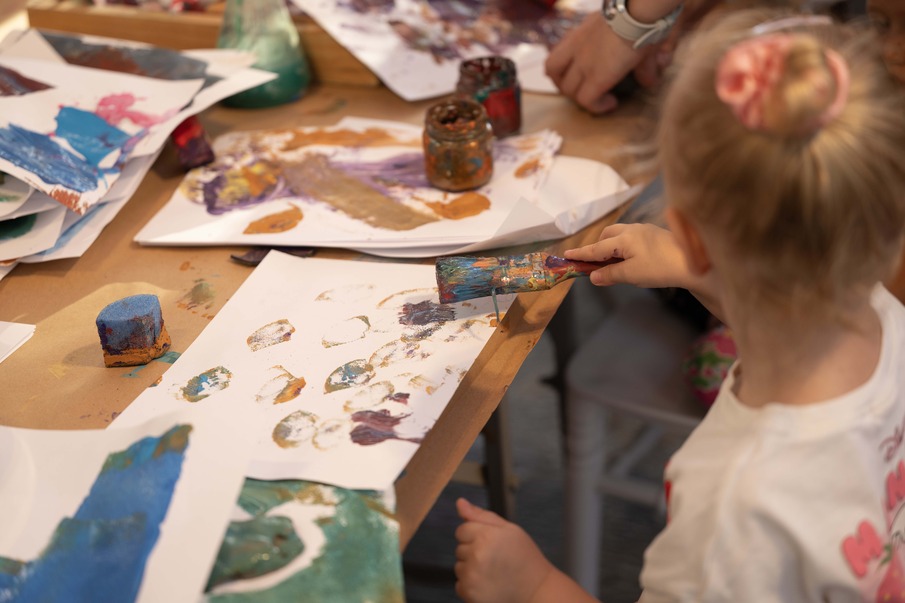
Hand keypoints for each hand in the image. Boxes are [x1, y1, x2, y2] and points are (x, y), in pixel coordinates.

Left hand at [454, 498, 553, 602]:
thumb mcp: (509, 530)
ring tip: (493, 573)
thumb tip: (459, 502)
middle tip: (496, 559)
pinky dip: (471, 586)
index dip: (476, 536)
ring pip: (459, 567)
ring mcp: (472, 576)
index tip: (491, 544)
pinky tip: (489, 585)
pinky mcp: (470, 594)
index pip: (462, 530)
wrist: (536, 591)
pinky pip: (460, 585)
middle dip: (474, 552)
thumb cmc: (524, 557)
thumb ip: (481, 516)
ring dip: (471, 569)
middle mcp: (477, 555)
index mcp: (486, 536)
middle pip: (459, 549)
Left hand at [545, 0, 724, 113]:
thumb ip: (641, 60)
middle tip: (581, 91)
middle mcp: (576, 46)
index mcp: (582, 32)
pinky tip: (611, 103)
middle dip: (564, 85)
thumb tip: (650, 80)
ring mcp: (583, 63)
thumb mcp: (634, 35)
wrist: (638, 13)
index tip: (576, 74)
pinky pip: (586, 101)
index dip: (562, 68)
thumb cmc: (640, 16)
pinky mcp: (595, 78)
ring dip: (580, 98)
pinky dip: (596, 106)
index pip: (558, 53)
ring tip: (597, 100)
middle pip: (553, 71)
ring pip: (567, 89)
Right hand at [564, 223, 690, 287]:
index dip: (581, 253)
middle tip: (597, 264)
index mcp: (623, 239)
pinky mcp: (656, 235)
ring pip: (621, 234)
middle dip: (598, 247)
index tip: (566, 254)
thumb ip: (610, 275)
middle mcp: (632, 230)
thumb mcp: (632, 275)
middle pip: (607, 235)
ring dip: (612, 246)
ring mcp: (645, 230)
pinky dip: (625, 246)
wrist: (694, 262)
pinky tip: (633, 259)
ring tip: (615, 263)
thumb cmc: (660, 268)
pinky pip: (632, 237)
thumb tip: (593, 276)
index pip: (596, 248)